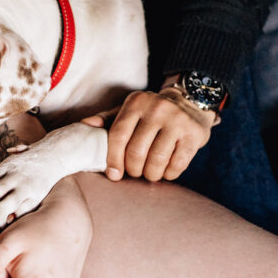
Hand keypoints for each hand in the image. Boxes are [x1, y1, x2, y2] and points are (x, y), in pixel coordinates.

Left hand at [82, 85, 215, 181]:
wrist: (191, 102)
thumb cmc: (151, 113)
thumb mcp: (129, 110)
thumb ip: (106, 119)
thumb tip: (83, 126)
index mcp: (136, 103)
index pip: (118, 135)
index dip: (113, 159)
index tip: (113, 174)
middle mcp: (157, 109)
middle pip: (136, 151)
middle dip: (132, 169)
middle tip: (134, 172)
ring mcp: (178, 121)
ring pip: (157, 160)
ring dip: (150, 174)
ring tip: (149, 173)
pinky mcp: (194, 135)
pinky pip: (177, 164)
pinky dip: (168, 174)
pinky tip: (165, 171)